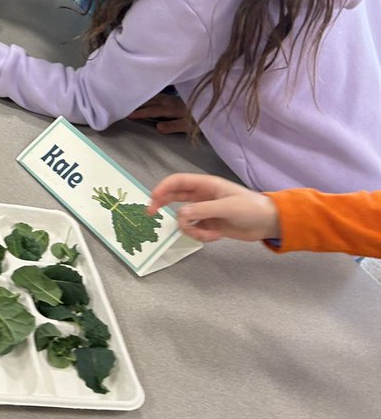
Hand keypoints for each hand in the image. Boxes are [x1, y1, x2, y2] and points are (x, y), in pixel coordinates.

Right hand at [128, 93, 196, 135]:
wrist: (210, 108)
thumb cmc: (199, 120)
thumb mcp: (188, 126)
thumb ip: (173, 126)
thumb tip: (158, 127)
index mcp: (171, 108)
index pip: (152, 110)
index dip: (140, 113)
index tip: (128, 114)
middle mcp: (169, 100)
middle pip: (149, 101)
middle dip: (136, 103)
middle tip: (122, 104)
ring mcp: (170, 97)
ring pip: (152, 96)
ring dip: (141, 98)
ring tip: (129, 99)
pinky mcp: (172, 97)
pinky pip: (156, 95)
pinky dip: (148, 95)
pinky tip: (144, 96)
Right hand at [148, 174, 280, 243]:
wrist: (268, 223)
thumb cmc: (250, 207)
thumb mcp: (227, 207)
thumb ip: (202, 210)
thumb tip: (180, 215)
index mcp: (205, 185)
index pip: (178, 182)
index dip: (163, 188)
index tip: (153, 199)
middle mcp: (202, 197)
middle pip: (174, 197)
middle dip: (162, 204)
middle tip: (150, 214)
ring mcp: (204, 211)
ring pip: (184, 219)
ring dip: (191, 229)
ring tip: (206, 235)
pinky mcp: (209, 225)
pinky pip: (194, 230)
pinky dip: (201, 236)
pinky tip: (215, 237)